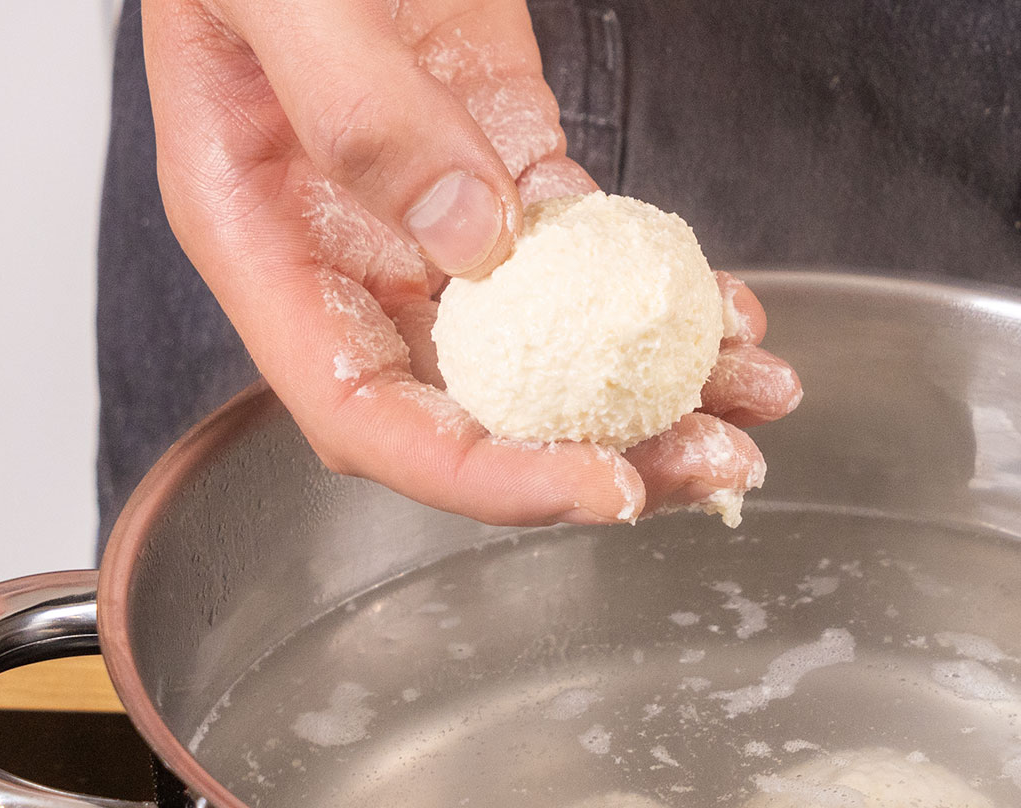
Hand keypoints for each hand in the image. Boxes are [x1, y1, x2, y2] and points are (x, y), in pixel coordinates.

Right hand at [144, 0, 799, 524]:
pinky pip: (584, 249)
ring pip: (547, 341)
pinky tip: (724, 309)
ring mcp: (429, 205)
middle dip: (605, 449)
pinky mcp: (499, 148)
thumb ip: (356, 108)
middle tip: (716, 460)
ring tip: (755, 398)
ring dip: (654, 382)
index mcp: (266, 239)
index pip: (369, 413)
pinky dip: (657, 288)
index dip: (488, 475)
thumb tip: (469, 240)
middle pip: (477, 402)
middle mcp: (349, 246)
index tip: (603, 487)